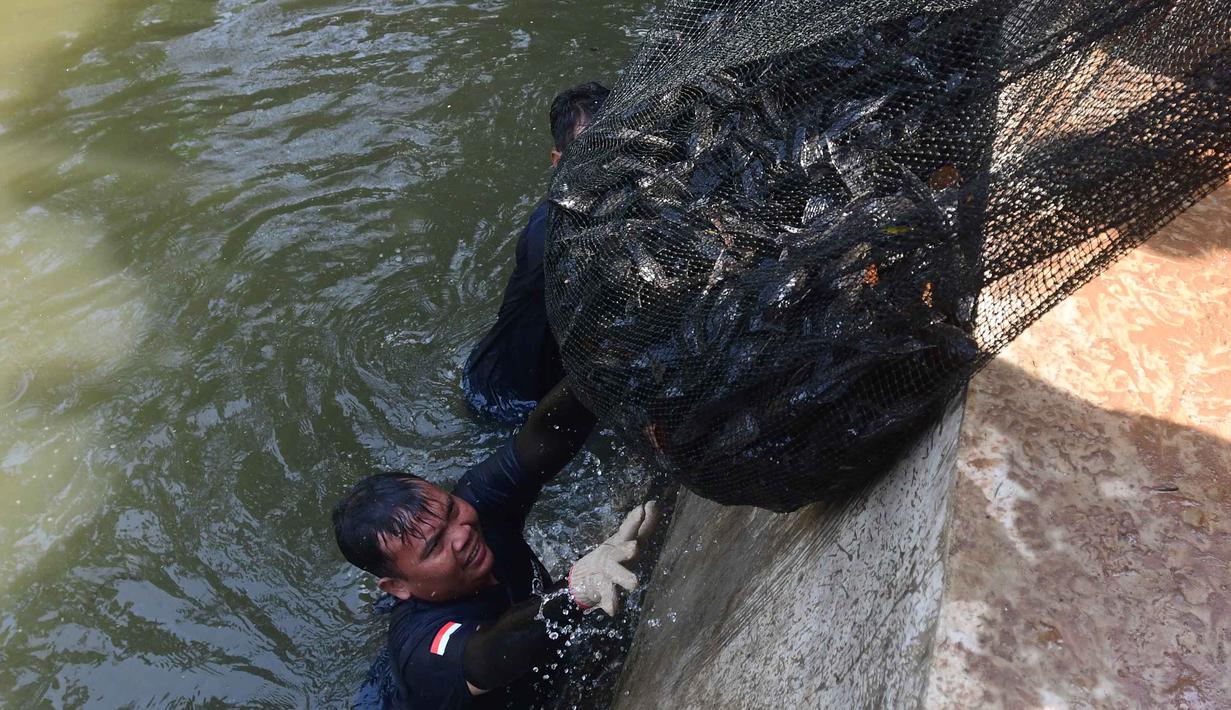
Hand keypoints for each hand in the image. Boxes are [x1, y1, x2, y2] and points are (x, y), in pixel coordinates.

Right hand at [568, 501, 659, 615]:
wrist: (581, 579)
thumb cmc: (612, 558)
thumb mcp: (626, 541)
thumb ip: (644, 526)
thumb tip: (656, 503)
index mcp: (622, 543)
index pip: (635, 531)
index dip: (643, 521)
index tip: (650, 506)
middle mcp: (613, 555)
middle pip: (621, 549)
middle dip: (627, 547)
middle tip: (635, 547)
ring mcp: (605, 572)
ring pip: (614, 573)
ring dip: (623, 576)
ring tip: (634, 584)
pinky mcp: (600, 588)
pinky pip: (606, 595)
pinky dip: (610, 601)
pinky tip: (614, 609)